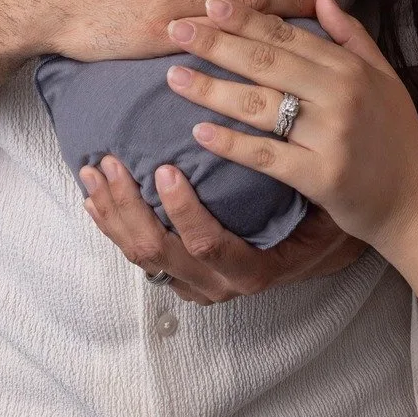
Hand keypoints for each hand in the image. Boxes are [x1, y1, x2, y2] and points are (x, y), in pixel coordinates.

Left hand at [78, 154, 365, 302]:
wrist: (320, 256)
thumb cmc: (323, 224)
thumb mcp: (325, 206)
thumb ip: (303, 181)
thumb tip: (286, 132)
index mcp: (253, 270)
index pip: (206, 245)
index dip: (181, 210)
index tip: (166, 169)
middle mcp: (217, 284)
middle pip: (156, 252)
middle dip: (127, 207)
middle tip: (110, 164)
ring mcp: (194, 284)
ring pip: (140, 257)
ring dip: (111, 214)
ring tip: (93, 173)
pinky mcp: (179, 277)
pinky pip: (138, 257)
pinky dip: (112, 226)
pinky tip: (95, 198)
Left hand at [161, 0, 417, 250]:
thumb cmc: (397, 137)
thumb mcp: (383, 76)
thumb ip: (350, 34)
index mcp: (351, 68)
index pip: (288, 35)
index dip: (246, 17)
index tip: (208, 3)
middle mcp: (341, 96)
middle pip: (267, 63)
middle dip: (217, 44)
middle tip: (176, 29)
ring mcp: (331, 136)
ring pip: (260, 106)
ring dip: (212, 90)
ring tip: (173, 78)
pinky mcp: (321, 177)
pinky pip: (267, 156)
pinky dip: (231, 144)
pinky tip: (199, 132)